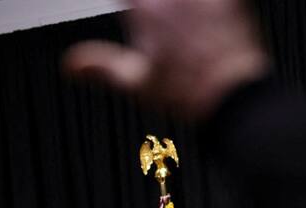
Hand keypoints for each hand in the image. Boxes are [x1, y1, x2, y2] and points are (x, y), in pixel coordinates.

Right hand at [63, 0, 268, 118]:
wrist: (234, 99)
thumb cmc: (190, 94)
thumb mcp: (136, 85)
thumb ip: (100, 68)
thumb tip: (71, 65)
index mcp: (146, 9)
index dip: (126, 1)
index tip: (129, 8)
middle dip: (149, 2)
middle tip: (152, 12)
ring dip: (174, 3)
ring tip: (174, 14)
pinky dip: (208, 3)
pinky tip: (196, 12)